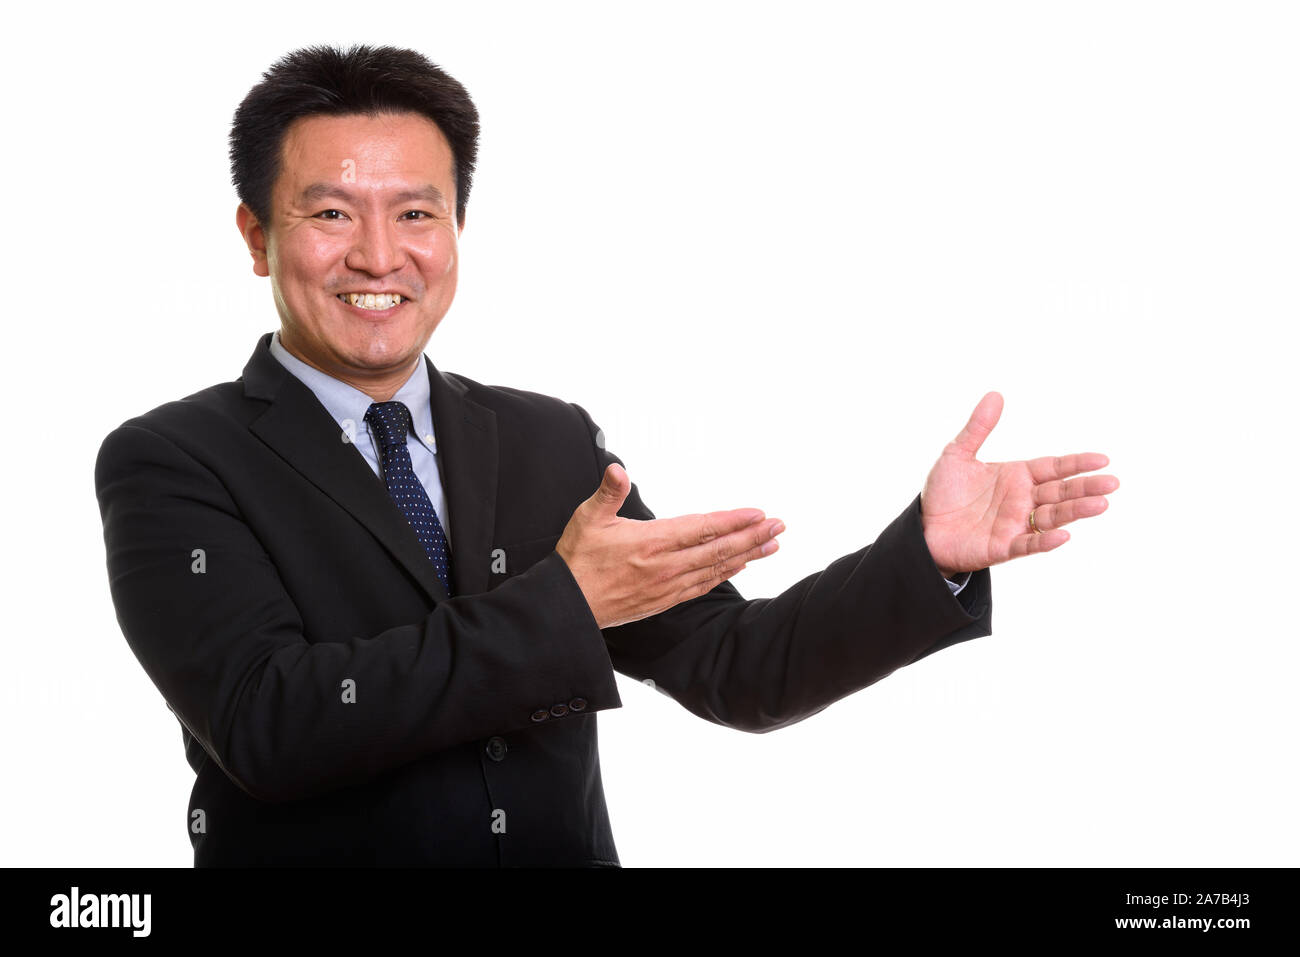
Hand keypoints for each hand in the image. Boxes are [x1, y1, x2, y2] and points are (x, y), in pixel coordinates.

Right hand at [556, 464, 784, 628]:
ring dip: (747, 555)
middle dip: (753, 537)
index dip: (733, 521)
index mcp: (651, 542)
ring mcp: (668, 585)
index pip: (703, 528)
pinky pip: (703, 585)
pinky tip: (740, 566)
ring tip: (772, 545)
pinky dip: (726, 574)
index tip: (758, 513)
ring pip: (716, 568)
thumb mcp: (587, 518)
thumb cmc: (577, 559)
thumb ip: (608, 492)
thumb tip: (617, 469)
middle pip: (719, 549)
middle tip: (780, 526)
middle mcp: (666, 565)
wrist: (568, 607)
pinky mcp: (665, 600)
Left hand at [920, 392, 1118, 576]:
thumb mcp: (957, 454)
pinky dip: (1045, 541)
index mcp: (1017, 476)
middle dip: (1086, 487)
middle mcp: (1023, 500)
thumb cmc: (944, 492)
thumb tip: (995, 395)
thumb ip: (978, 428)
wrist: (923, 527)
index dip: (1077, 464)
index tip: (1103, 460)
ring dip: (1076, 512)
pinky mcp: (1003, 547)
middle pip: (1061, 492)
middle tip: (1113, 483)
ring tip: (1101, 505)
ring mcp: (1015, 524)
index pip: (1054, 467)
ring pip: (1052, 517)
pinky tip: (1063, 536)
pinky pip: (1028, 544)